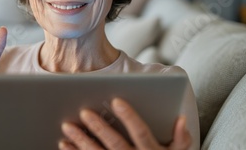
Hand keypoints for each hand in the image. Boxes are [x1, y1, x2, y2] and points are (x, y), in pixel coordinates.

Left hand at [59, 98, 191, 149]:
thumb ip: (181, 139)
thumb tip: (181, 119)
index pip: (140, 132)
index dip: (129, 117)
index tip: (115, 100)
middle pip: (116, 144)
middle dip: (99, 128)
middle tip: (84, 112)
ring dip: (82, 141)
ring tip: (67, 127)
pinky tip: (64, 144)